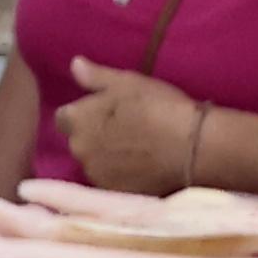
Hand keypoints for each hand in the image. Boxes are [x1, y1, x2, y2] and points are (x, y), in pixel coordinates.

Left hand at [51, 71, 206, 194]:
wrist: (192, 147)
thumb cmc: (159, 107)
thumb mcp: (129, 82)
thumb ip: (96, 76)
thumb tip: (74, 64)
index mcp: (77, 120)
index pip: (64, 117)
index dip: (83, 113)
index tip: (104, 112)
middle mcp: (78, 149)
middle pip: (79, 141)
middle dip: (93, 135)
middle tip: (122, 129)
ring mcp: (95, 174)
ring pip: (94, 162)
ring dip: (105, 156)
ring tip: (134, 150)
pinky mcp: (113, 193)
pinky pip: (110, 180)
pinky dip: (120, 174)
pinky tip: (140, 167)